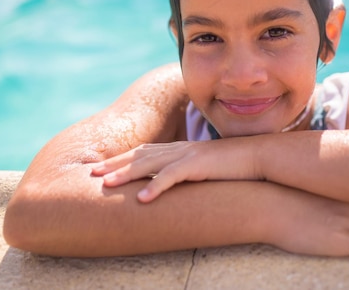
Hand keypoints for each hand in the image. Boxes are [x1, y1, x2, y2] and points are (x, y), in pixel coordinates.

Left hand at [90, 140, 258, 202]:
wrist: (257, 155)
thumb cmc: (232, 164)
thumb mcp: (204, 167)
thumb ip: (187, 171)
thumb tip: (173, 182)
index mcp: (179, 148)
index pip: (143, 152)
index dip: (120, 160)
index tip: (101, 168)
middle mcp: (179, 148)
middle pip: (139, 156)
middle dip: (114, 165)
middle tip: (92, 174)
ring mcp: (187, 155)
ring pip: (149, 164)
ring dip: (126, 175)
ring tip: (106, 185)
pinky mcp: (198, 165)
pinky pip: (172, 177)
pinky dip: (156, 187)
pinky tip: (142, 200)